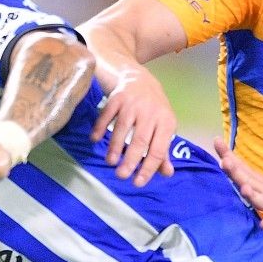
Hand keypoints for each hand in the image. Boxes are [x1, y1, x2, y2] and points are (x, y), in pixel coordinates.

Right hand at [89, 66, 175, 185]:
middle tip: (122, 176)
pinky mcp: (117, 97)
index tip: (138, 182)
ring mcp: (133, 103)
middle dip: (131, 160)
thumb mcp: (163, 127)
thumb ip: (163, 151)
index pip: (158, 149)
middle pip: (141, 140)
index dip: (148, 168)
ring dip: (115, 146)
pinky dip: (100, 127)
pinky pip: (107, 114)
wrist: (139, 79)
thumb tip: (167, 173)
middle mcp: (150, 112)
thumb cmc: (153, 110)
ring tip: (111, 162)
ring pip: (123, 128)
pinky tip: (95, 139)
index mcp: (166, 122)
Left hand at [214, 136, 262, 238]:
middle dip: (236, 172)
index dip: (230, 156)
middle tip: (224, 160)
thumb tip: (231, 172)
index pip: (243, 168)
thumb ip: (251, 183)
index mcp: (262, 184)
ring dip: (253, 195)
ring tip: (244, 188)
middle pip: (249, 180)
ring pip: (262, 201)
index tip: (216, 141)